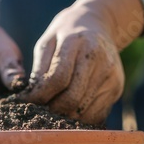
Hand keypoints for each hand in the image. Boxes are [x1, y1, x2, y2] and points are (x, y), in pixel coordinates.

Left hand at [19, 0, 143, 123]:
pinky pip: (97, 114)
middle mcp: (98, 60)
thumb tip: (30, 98)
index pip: (57, 79)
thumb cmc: (65, 35)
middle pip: (72, 99)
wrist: (98, 24)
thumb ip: (39, 69)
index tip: (26, 102)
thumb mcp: (47, 42)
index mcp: (76, 43)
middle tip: (38, 111)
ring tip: (52, 112)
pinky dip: (80, 119)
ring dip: (65, 117)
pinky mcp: (117, 88)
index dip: (39, 96)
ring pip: (84, 111)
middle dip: (51, 110)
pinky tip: (68, 112)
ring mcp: (110, 75)